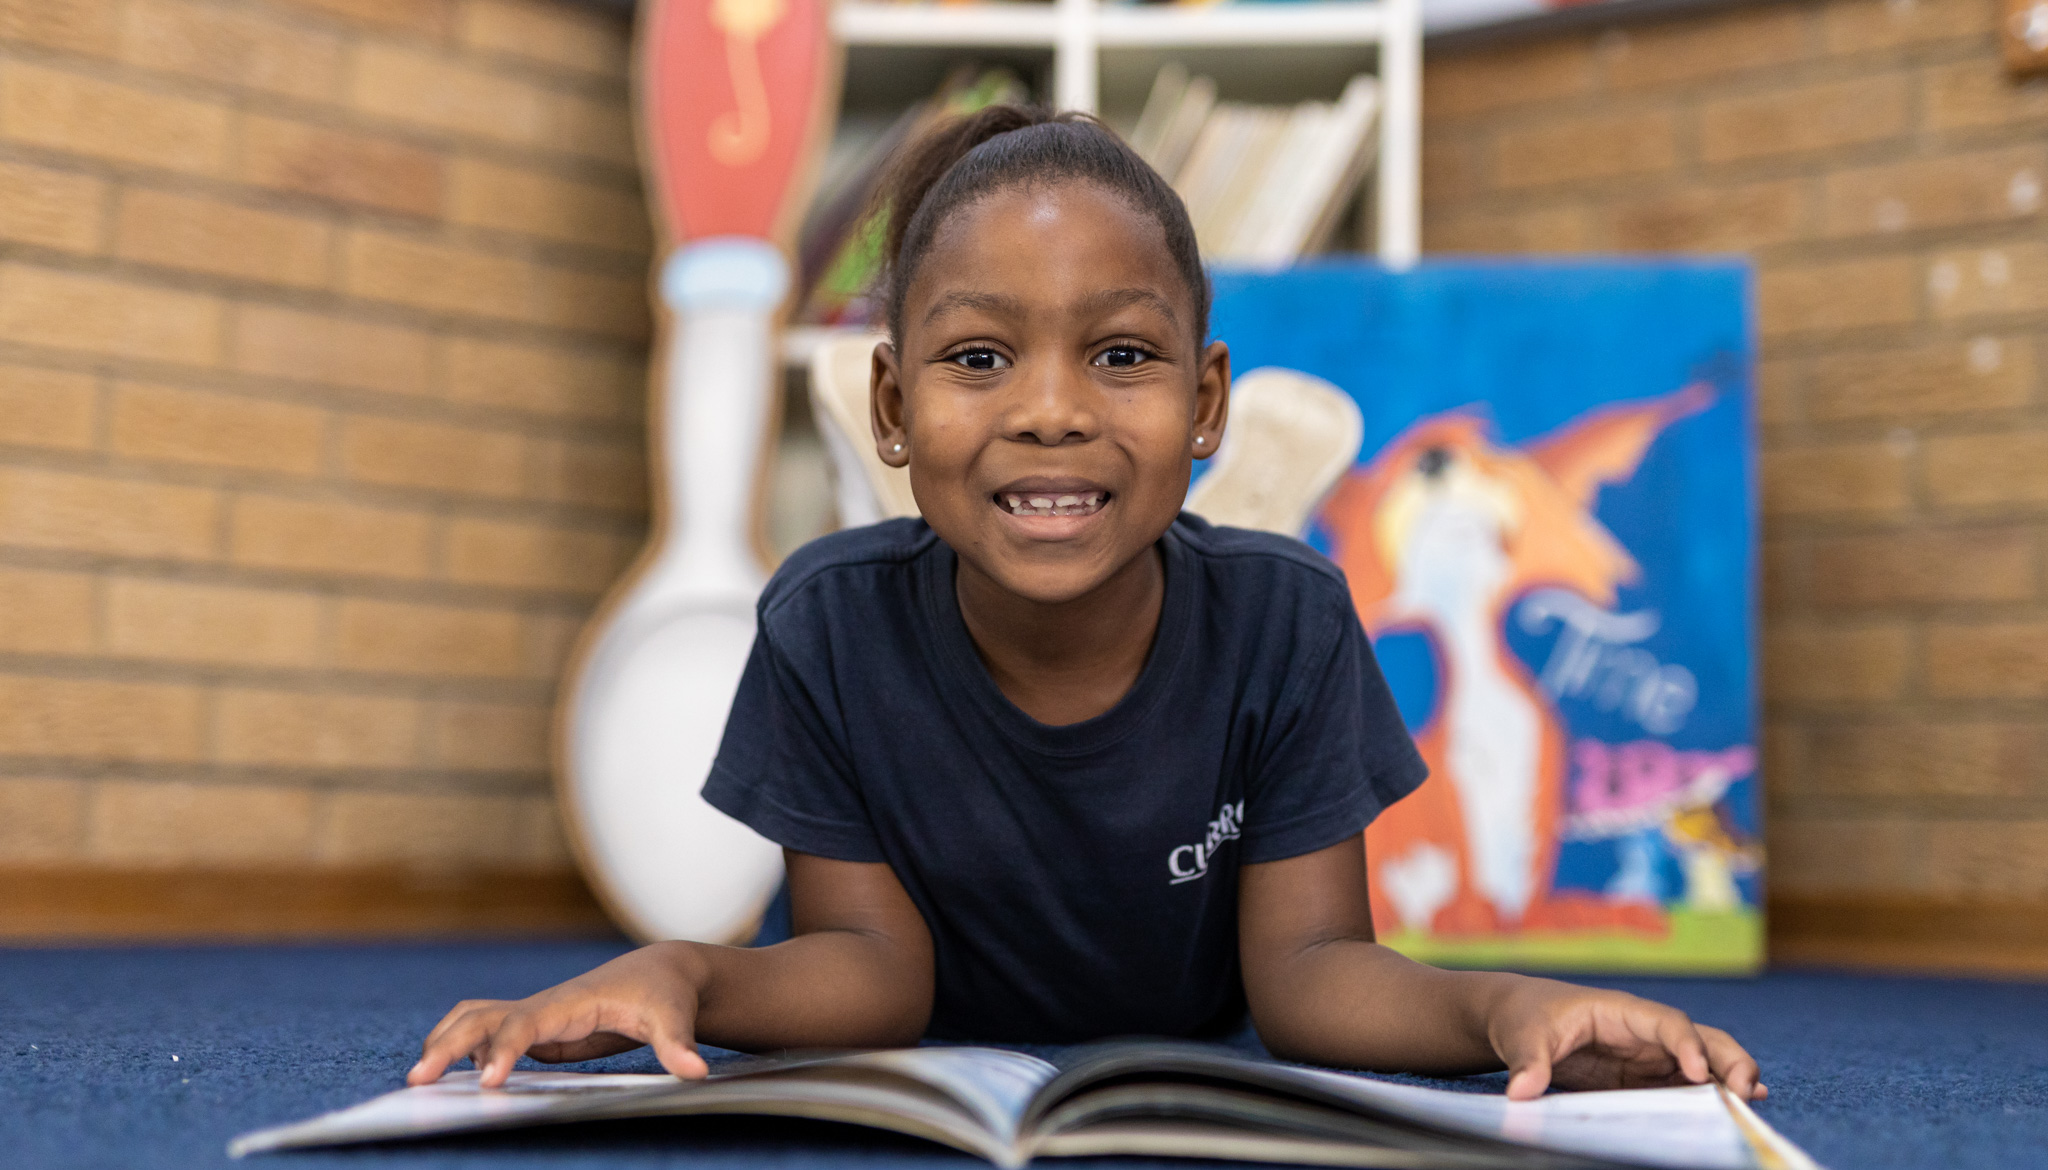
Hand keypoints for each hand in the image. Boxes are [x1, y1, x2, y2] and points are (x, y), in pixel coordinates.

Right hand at [408, 943, 710, 1087]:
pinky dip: (463, 1050)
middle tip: (418, 1080)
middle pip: (482, 1017)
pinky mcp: (539, 1029)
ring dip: (446, 1042)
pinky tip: (451, 1078)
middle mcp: (546, 1005)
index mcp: (571, 1001)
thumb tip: (695, 1072)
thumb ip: (679, 1045)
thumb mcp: (675, 1017)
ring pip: (477, 1020)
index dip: (505, 1050)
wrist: (662, 972)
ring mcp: (538, 1015)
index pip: (525, 1023)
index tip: (488, 1082)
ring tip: (420, 1076)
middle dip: (449, 1045)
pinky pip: (490, 1035)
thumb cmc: (666, 993)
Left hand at [1485, 978, 1764, 1101]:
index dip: (1685, 1044)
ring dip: (1726, 1080)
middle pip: (1699, 1039)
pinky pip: (1681, 1089)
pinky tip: (1730, 1112)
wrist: (1517, 1019)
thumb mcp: (1522, 1035)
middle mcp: (1643, 1032)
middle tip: (1746, 1089)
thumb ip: (1527, 1061)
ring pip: (1700, 1064)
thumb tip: (1522, 1091)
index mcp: (1620, 1011)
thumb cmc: (1525, 1017)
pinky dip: (1707, 1099)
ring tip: (1751, 1103)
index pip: (1666, 1022)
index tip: (1694, 1071)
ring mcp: (1647, 1057)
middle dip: (1727, 1059)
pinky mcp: (1642, 1080)